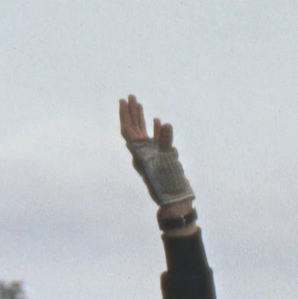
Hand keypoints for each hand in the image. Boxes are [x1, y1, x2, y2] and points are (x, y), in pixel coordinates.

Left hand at [118, 96, 194, 228]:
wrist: (174, 202)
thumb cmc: (168, 184)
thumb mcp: (167, 161)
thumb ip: (165, 141)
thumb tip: (163, 123)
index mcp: (139, 153)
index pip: (128, 130)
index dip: (125, 115)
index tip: (123, 101)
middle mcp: (142, 153)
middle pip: (133, 129)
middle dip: (131, 113)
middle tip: (130, 96)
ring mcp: (151, 156)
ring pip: (142, 134)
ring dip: (140, 119)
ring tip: (138, 104)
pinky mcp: (160, 159)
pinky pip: (154, 141)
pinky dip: (154, 130)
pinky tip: (156, 121)